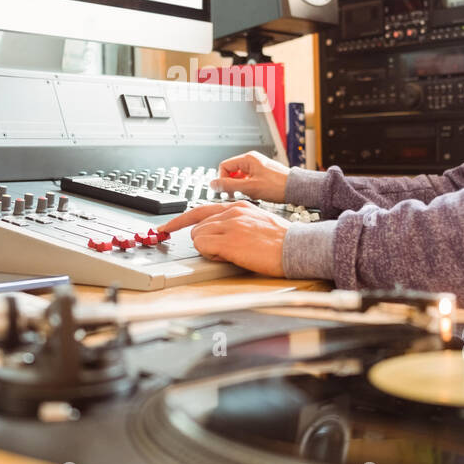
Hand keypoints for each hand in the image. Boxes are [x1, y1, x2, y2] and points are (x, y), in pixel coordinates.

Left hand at [160, 202, 289, 275]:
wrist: (297, 247)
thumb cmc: (281, 241)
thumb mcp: (257, 223)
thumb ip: (236, 223)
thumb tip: (218, 234)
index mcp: (238, 206)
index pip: (200, 210)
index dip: (180, 221)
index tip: (166, 227)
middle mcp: (232, 212)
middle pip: (196, 226)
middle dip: (204, 241)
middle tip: (220, 252)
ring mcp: (230, 226)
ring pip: (197, 236)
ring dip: (208, 249)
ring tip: (232, 254)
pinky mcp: (230, 241)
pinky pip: (202, 246)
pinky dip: (210, 255)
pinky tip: (229, 257)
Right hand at [210, 150, 289, 202]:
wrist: (296, 189)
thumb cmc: (277, 186)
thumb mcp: (249, 187)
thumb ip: (229, 185)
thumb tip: (213, 184)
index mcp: (247, 159)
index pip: (224, 166)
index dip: (222, 179)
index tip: (226, 191)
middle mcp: (252, 160)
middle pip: (231, 172)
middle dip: (233, 185)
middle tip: (238, 194)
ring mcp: (257, 167)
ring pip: (240, 178)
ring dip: (242, 188)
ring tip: (251, 194)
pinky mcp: (262, 174)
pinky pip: (248, 181)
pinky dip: (249, 189)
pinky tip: (257, 195)